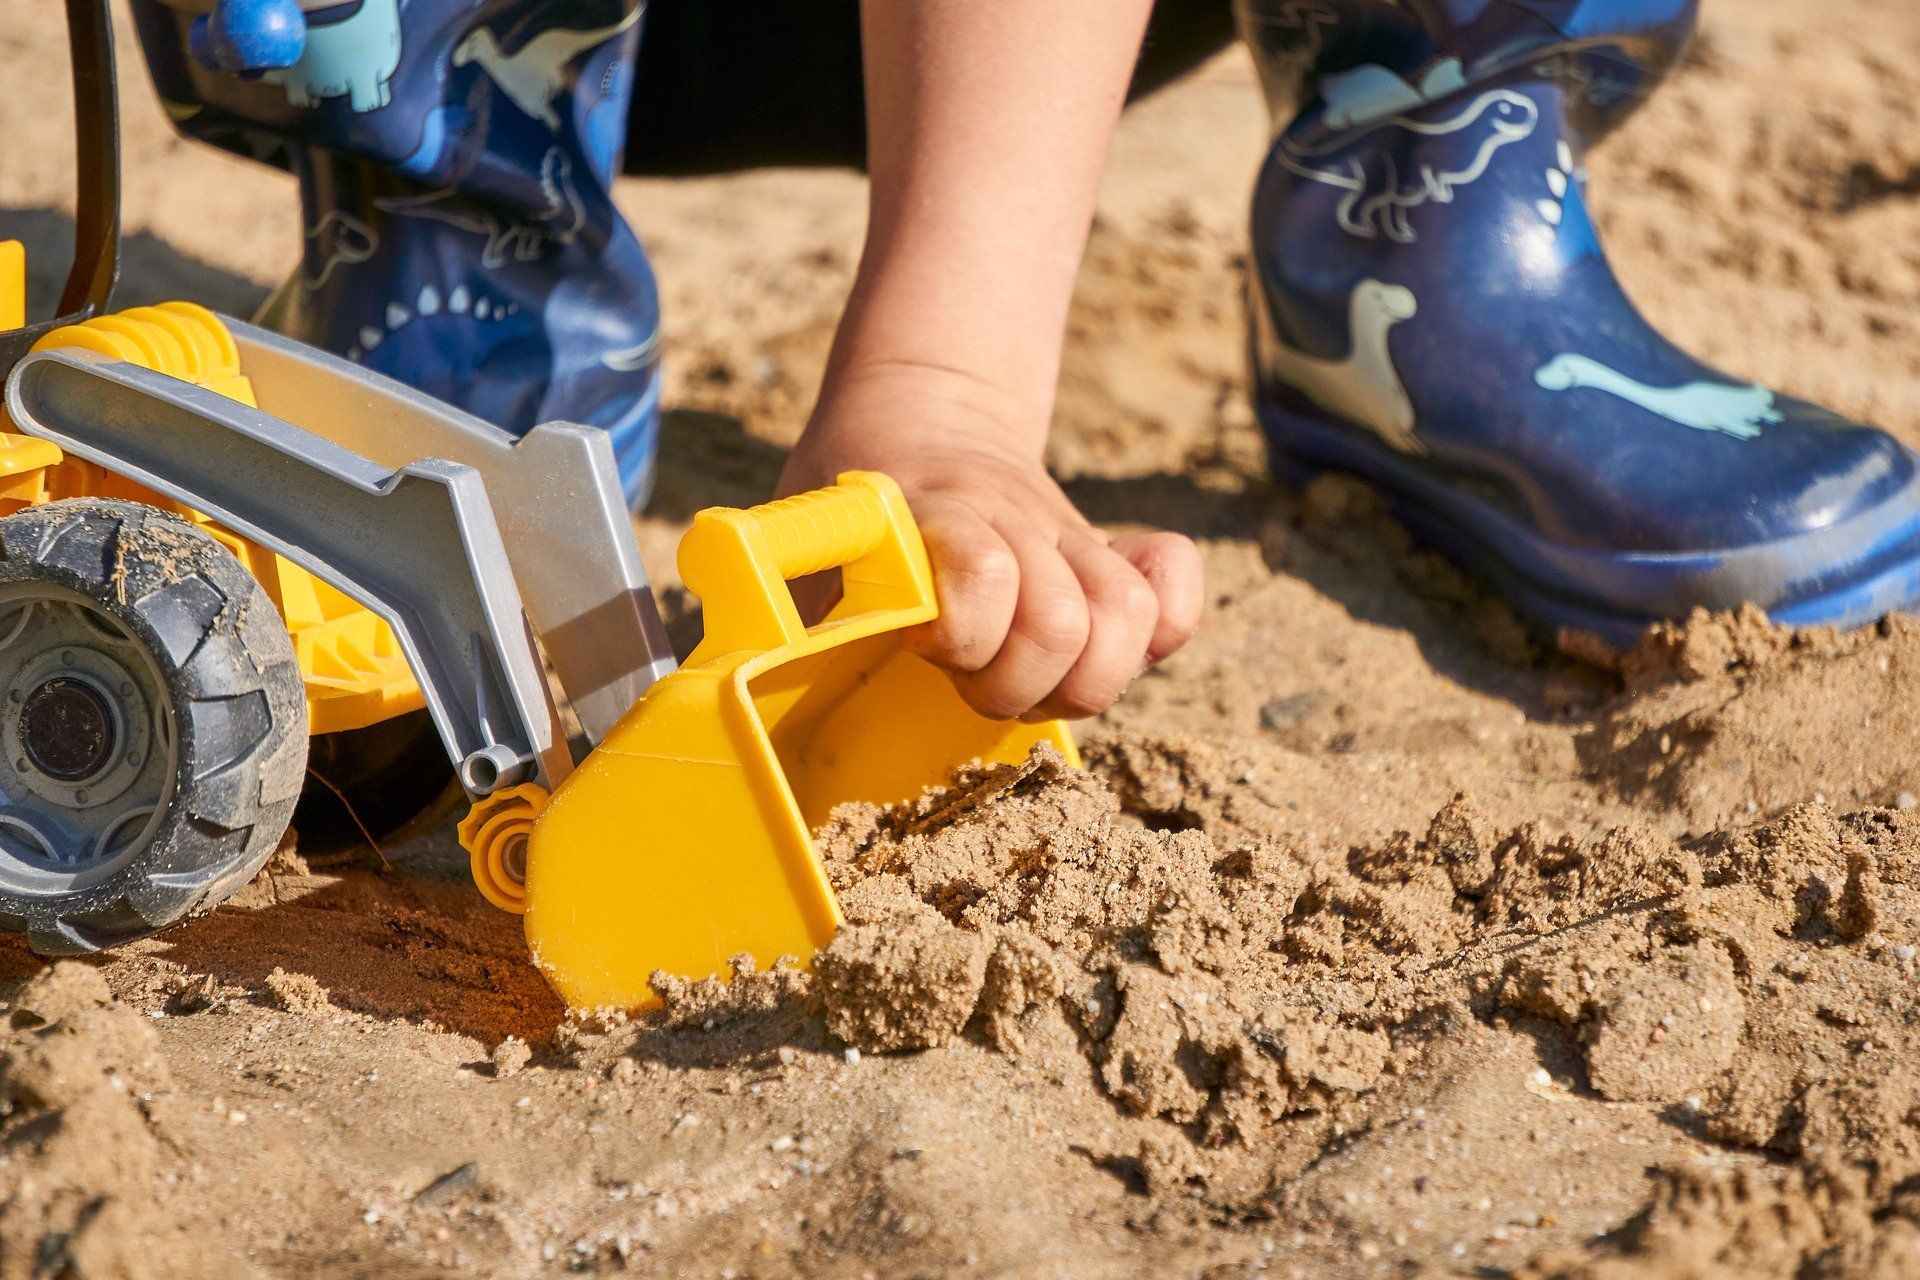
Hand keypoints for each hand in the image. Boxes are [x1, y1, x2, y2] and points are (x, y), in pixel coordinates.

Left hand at [779, 378, 1202, 721]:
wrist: (921, 404)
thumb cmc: (848, 494)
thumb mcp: (797, 533)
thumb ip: (778, 601)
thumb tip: (738, 682)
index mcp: (931, 513)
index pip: (983, 571)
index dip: (961, 632)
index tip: (920, 647)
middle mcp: (1014, 520)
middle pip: (1063, 620)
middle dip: (1016, 683)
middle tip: (969, 681)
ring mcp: (1069, 538)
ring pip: (1127, 619)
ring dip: (1082, 678)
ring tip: (1027, 680)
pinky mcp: (1108, 555)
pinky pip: (1174, 590)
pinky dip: (1159, 631)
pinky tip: (1108, 648)